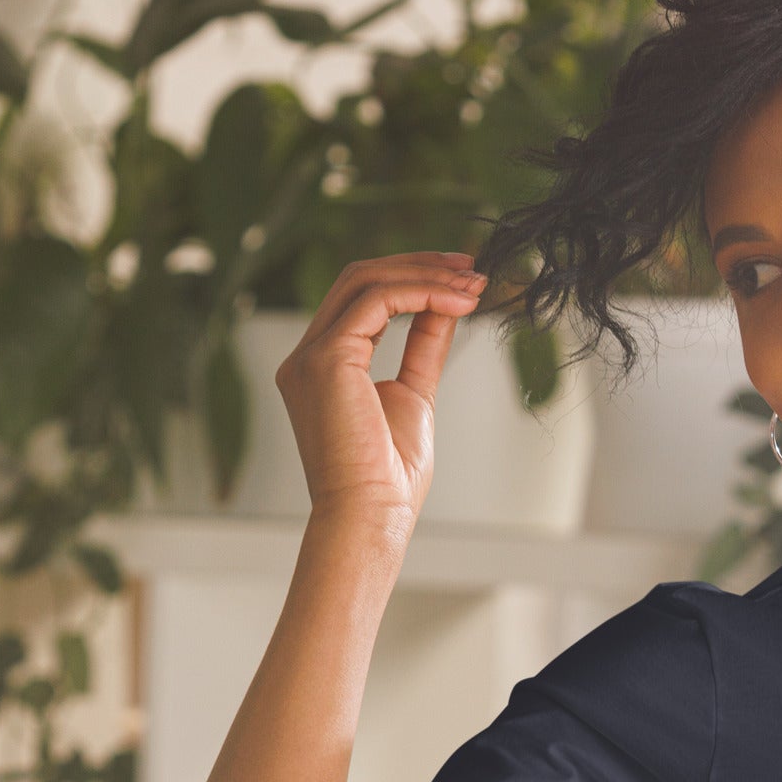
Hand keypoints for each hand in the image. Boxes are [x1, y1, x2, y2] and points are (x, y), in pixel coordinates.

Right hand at [272, 250, 487, 526]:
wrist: (371, 514)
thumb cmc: (389, 477)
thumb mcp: (414, 395)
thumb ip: (422, 348)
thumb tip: (446, 307)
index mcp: (323, 365)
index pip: (363, 300)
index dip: (413, 280)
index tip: (461, 278)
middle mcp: (307, 355)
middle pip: (359, 280)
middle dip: (420, 266)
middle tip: (471, 266)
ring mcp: (310, 355)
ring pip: (365, 282)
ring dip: (426, 275)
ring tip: (474, 282)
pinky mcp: (325, 359)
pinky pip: (376, 301)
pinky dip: (421, 293)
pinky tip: (458, 301)